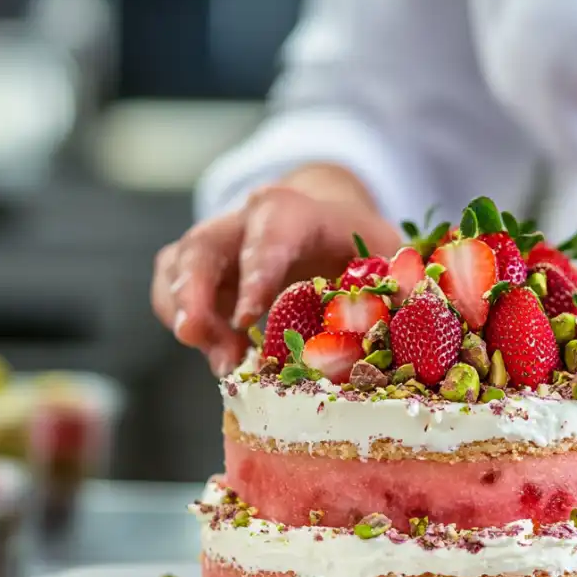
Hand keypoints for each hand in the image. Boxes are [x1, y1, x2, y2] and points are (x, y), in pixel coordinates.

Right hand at [151, 166, 399, 375]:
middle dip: (195, 295)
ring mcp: (215, 244)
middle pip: (204, 247)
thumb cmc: (355, 246)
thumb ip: (391, 279)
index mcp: (294, 212)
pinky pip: (168, 290)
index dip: (255, 272)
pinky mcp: (195, 269)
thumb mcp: (383, 252)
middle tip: (199, 339)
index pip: (268, 233)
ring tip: (220, 364)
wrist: (322, 223)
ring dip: (186, 316)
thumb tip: (407, 311)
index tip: (248, 318)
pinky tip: (214, 357)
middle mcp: (244, 221)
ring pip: (178, 268)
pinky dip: (180, 322)